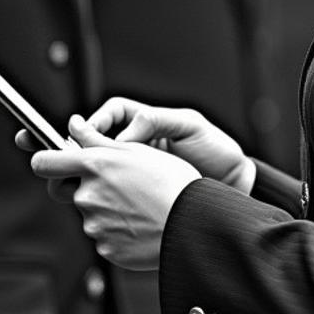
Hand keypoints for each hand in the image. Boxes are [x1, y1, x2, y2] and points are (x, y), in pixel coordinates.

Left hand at [30, 117, 201, 270]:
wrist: (193, 224)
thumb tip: (74, 125)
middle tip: (112, 185)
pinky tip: (140, 224)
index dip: (44, 161)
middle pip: (65, 191)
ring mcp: (95, 225)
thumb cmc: (171, 183)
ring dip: (106, 209)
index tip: (51, 161)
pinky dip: (118, 231)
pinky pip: (104, 237)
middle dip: (80, 187)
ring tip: (138, 205)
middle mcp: (88, 195)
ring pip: (89, 214)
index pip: (43, 163)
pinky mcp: (105, 249)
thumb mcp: (136, 150)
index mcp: (94, 165)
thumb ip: (96, 138)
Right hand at [86, 97, 254, 192]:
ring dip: (95, 173)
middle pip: (100, 142)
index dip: (97, 119)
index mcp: (148, 124)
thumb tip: (122, 135)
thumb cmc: (216, 150)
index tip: (88, 132)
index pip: (114, 113)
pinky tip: (110, 200)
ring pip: (104, 169)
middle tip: (79, 158)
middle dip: (85, 148)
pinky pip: (117, 193)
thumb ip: (156, 121)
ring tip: (93, 179)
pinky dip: (108, 195)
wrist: (234, 185)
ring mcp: (138, 172)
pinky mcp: (140, 196)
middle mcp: (139, 146)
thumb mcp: (189, 126)